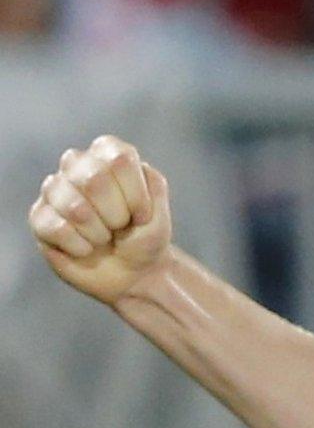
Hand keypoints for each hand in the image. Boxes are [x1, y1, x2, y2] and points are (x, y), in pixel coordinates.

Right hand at [27, 135, 172, 304]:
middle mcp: (77, 165)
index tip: (142, 214)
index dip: (136, 193)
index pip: (120, 159)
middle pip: (94, 179)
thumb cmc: (144, 238)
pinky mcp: (39, 217)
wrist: (132, 273)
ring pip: (74, 207)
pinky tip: (85, 248)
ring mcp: (54, 190)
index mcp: (108, 154)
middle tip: (120, 227)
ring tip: (103, 237)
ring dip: (98, 232)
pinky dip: (80, 246)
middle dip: (116, 215)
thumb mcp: (160, 212)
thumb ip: (154, 185)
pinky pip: (56, 228)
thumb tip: (133, 166)